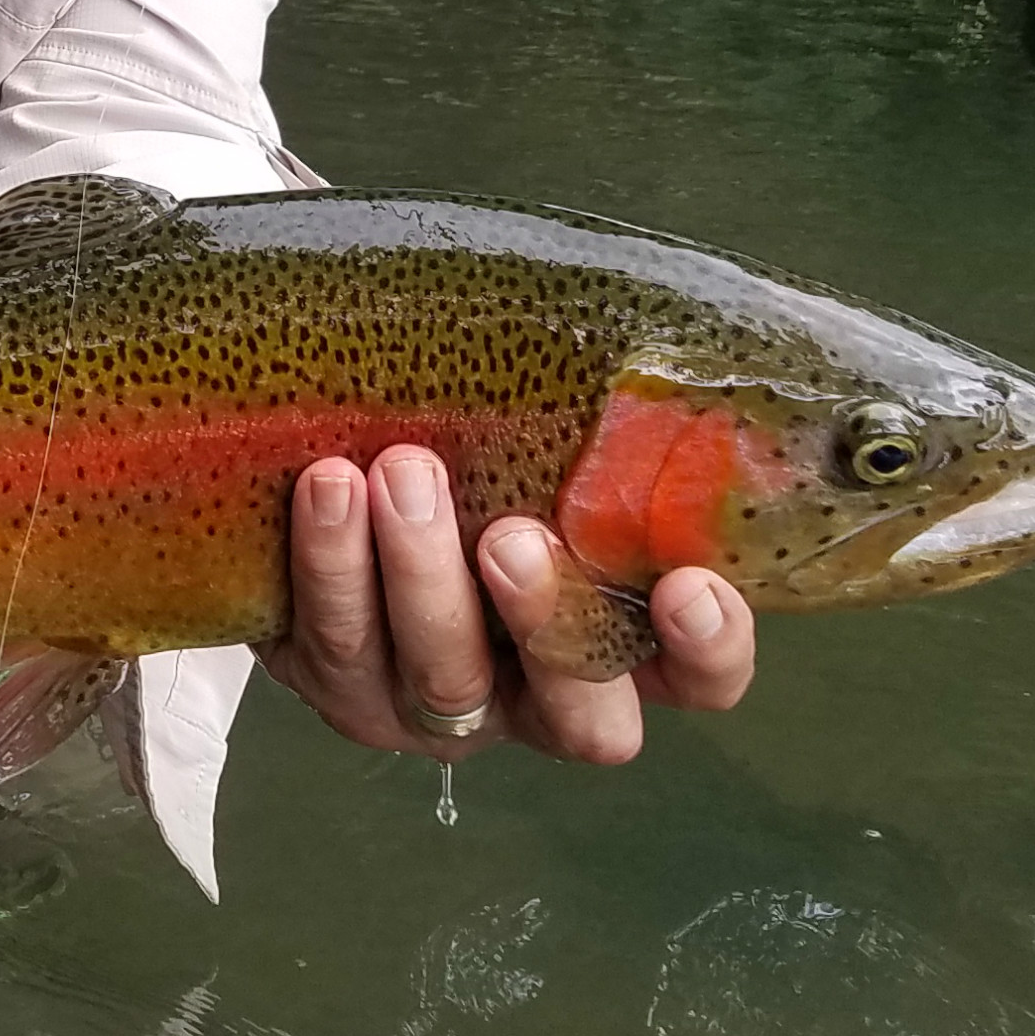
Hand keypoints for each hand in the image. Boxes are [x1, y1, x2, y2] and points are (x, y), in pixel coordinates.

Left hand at [255, 446, 756, 765]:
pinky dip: (330, 566)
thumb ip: (591, 416)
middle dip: (543, 619)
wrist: (335, 479)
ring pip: (443, 673)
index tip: (686, 585)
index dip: (708, 649)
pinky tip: (326, 489)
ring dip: (421, 576)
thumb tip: (621, 321)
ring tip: (398, 474)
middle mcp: (542, 697)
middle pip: (577, 714)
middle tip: (509, 537)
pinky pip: (335, 644)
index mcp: (624, 638)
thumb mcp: (545, 438)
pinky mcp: (346, 690)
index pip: (701, 677)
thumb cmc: (480, 452)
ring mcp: (442, 705)